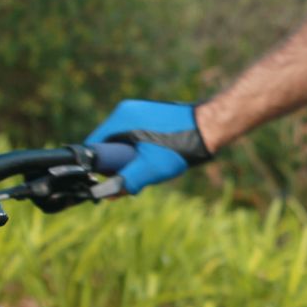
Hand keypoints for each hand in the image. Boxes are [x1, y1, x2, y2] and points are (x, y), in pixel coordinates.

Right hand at [85, 99, 212, 193]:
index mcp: (120, 118)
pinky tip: (157, 159)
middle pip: (108, 143)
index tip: (109, 180)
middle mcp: (127, 110)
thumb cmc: (181, 144)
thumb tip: (107, 195)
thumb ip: (127, 181)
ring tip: (150, 167)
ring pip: (123, 141)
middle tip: (134, 177)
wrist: (211, 125)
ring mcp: (140, 110)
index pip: (94, 144)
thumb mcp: (150, 168)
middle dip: (117, 163)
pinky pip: (137, 135)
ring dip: (131, 158)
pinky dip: (142, 149)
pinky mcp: (152, 115)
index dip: (98, 166)